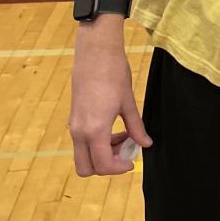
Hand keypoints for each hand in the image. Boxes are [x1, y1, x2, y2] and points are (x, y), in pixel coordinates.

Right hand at [69, 37, 152, 176]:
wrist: (95, 51)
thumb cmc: (113, 74)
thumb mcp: (128, 102)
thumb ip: (136, 127)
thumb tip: (146, 144)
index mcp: (94, 130)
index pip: (103, 165)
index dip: (118, 168)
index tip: (132, 161)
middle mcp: (79, 131)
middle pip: (86, 168)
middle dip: (106, 166)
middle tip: (125, 150)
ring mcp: (73, 125)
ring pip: (83, 155)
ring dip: (102, 153)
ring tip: (123, 135)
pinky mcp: (73, 117)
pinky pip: (81, 141)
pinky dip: (96, 142)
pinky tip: (113, 126)